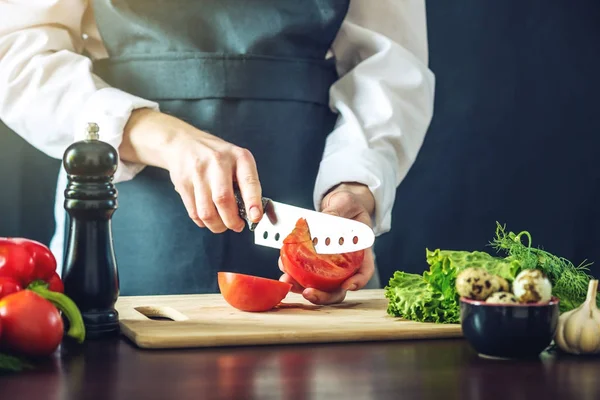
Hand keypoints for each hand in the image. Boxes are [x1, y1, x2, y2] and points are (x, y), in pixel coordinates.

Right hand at [120, 108, 263, 232]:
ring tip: (222, 225)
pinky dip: (203, 222)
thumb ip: (245, 184)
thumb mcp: (237, 160)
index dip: (253, 202)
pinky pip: (194, 212)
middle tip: (237, 226)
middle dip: (232, 221)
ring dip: (217, 225)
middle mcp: (218, 162)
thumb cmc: (216, 156)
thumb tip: (251, 214)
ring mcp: (198, 172)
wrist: (183, 143)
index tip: (255, 217)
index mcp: (238, 157)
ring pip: (206, 211)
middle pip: (223, 200)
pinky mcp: (183, 183)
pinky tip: (208, 218)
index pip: (248, 181)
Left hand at [279, 182, 375, 304]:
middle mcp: (345, 264)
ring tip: (288, 282)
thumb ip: (337, 211)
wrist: (336, 206)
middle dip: (323, 295)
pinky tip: (284, 269)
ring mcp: (329, 266)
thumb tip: (325, 221)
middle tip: (308, 292)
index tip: (347, 286)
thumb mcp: (345, 202)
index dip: (358, 282)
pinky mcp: (313, 263)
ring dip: (303, 288)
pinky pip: (305, 274)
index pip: (365, 271)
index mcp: (360, 250)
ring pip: (320, 286)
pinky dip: (294, 275)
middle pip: (339, 288)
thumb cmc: (346, 205)